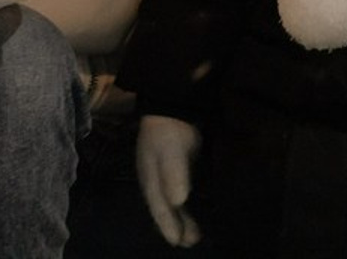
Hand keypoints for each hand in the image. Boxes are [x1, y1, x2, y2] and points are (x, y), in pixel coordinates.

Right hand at [137, 114, 202, 247]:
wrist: (171, 104)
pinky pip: (180, 190)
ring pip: (173, 202)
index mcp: (150, 181)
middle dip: (178, 226)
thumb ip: (173, 176)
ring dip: (183, 218)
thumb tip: (179, 201)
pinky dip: (186, 203)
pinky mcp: (178, 164)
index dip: (169, 227)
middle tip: (192, 242)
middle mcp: (156, 181)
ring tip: (195, 234)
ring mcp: (165, 173)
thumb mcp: (169, 152)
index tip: (179, 242)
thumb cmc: (168, 130)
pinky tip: (194, 207)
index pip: (160, 210)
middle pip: (166, 209)